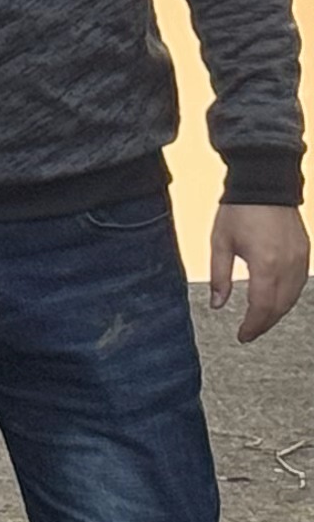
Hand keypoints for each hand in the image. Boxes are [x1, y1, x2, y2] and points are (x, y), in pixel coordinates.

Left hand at [209, 204, 308, 343]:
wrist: (264, 185)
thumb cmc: (238, 212)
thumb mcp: (220, 244)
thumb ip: (219, 277)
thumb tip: (217, 305)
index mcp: (265, 264)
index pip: (262, 307)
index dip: (253, 326)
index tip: (242, 336)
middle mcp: (288, 265)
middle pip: (280, 307)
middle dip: (264, 323)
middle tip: (249, 333)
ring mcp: (300, 258)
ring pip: (293, 297)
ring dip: (277, 312)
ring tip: (259, 320)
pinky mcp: (305, 252)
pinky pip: (300, 283)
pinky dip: (288, 297)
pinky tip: (275, 301)